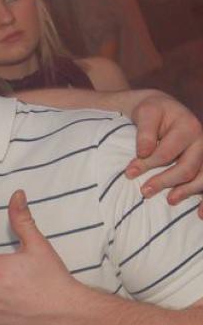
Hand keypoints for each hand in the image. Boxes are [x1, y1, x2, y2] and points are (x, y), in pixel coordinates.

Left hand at [125, 90, 202, 216]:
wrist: (162, 110)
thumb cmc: (151, 112)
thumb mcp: (146, 113)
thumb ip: (145, 132)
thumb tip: (143, 153)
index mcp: (188, 127)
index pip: (167, 152)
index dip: (147, 164)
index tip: (128, 173)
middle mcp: (202, 141)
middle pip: (187, 167)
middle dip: (165, 181)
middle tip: (144, 191)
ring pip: (201, 178)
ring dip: (186, 192)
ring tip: (169, 201)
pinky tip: (200, 215)